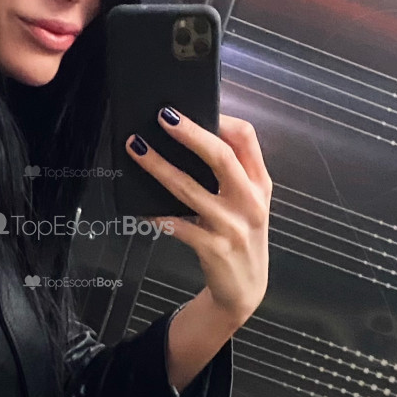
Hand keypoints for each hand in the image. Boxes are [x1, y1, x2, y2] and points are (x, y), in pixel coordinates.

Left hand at [125, 109, 272, 325]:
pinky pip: (177, 225)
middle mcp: (250, 202)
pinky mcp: (213, 248)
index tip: (196, 106)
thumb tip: (194, 136)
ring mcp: (232, 226)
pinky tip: (140, 207)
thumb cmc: (241, 237)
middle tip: (162, 116)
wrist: (245, 290)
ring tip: (136, 149)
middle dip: (189, 133)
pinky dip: (156, 214)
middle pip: (221, 157)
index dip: (221, 118)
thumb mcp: (248, 202)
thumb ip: (233, 173)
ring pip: (190, 188)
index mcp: (260, 184)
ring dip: (159, 166)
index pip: (247, 139)